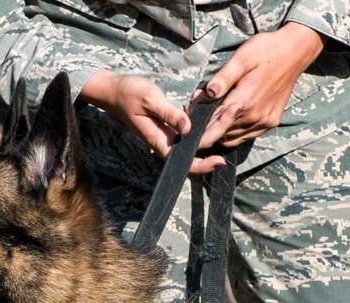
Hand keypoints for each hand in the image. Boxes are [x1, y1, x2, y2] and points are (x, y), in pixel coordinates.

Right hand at [79, 70, 226, 173]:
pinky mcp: (172, 122)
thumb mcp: (149, 99)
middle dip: (218, 132)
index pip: (184, 162)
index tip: (220, 160)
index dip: (203, 165)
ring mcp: (170, 132)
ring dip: (214, 122)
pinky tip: (210, 99)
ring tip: (231, 105)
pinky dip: (203, 113)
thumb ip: (168, 113)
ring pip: (197, 134)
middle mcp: (167, 140)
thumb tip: (188, 127)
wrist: (113, 89)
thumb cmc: (128, 93)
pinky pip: (192, 123)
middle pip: (196, 147)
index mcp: (160, 140)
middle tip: (236, 111)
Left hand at [193, 22, 325, 157]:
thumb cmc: (265, 51)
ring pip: (233, 138)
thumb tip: (207, 93)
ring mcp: (264, 122)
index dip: (200, 132)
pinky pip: (247, 136)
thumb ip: (224, 78)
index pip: (215, 127)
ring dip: (220, 132)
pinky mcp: (271, 122)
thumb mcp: (242, 58)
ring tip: (210, 118)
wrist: (295, 52)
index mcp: (244, 102)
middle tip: (195, 118)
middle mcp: (255, 117)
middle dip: (207, 129)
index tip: (187, 132)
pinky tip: (228, 120)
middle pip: (222, 134)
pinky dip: (234, 132)